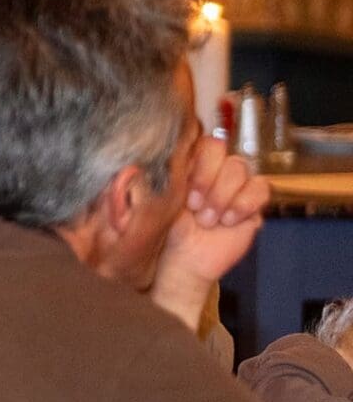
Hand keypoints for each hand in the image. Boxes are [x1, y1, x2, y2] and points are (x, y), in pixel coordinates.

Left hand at [154, 135, 269, 317]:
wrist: (184, 260)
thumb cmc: (167, 229)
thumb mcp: (155, 198)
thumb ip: (154, 174)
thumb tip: (141, 157)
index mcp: (189, 163)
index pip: (201, 140)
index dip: (197, 163)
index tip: (184, 192)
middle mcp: (213, 169)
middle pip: (223, 150)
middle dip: (208, 180)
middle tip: (195, 208)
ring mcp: (234, 185)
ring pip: (240, 168)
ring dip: (222, 195)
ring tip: (207, 220)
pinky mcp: (252, 204)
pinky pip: (260, 188)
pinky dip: (244, 203)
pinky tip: (228, 221)